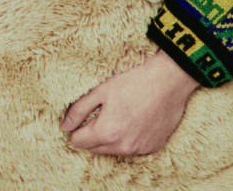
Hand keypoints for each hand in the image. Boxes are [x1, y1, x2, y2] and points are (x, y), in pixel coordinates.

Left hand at [60, 50, 199, 155]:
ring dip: (110, 139)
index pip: (78, 142)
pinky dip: (128, 139)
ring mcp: (140, 149)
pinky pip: (133, 149)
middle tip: (98, 115)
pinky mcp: (154, 147)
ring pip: (113, 151)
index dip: (75, 129)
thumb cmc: (133, 82)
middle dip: (91, 135)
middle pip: (95, 149)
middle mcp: (124, 146)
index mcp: (107, 132)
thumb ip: (78, 110)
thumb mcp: (100, 91)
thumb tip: (64, 127)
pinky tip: (132, 121)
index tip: (81, 117)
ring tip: (116, 116)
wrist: (168, 81)